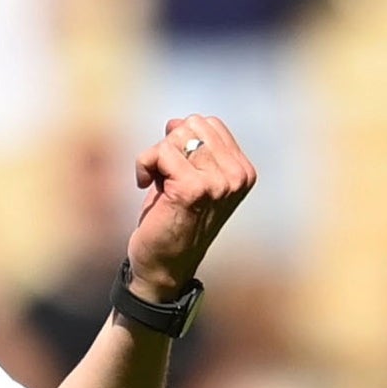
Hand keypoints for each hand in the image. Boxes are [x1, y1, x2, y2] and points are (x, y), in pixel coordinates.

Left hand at [128, 115, 255, 300]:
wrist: (164, 266)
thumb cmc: (172, 220)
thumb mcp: (187, 177)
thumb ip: (190, 148)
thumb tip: (177, 121)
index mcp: (242, 171)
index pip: (209, 124)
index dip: (181, 139)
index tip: (173, 167)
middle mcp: (237, 176)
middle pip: (193, 125)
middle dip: (168, 145)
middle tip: (163, 175)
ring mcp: (219, 183)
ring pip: (176, 137)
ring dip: (156, 157)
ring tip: (157, 183)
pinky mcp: (193, 189)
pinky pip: (160, 153)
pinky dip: (144, 165)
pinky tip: (145, 186)